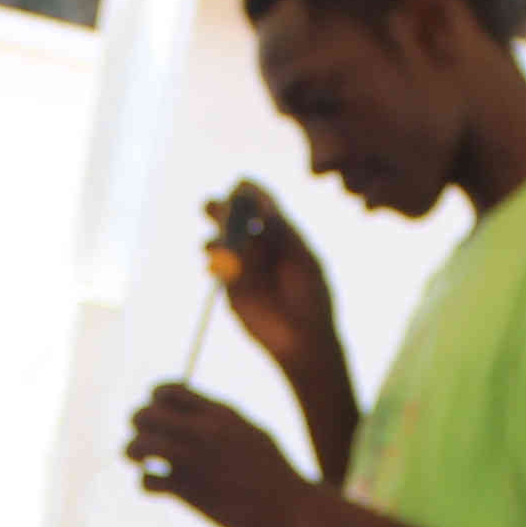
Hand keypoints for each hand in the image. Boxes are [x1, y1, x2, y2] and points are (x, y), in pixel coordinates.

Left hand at [124, 385, 323, 526]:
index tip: (160, 414)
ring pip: (138, 445)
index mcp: (219, 413)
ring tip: (142, 461)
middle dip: (138, 426)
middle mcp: (204, 432)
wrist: (292, 507)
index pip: (167, 390)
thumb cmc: (273, 471)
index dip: (155, 400)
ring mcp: (195, 461)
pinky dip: (145, 483)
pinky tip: (157, 486)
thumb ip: (221, 420)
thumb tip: (195, 411)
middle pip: (145, 414)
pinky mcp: (190, 492)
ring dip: (133, 452)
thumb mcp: (251, 432)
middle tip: (147, 439)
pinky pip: (147, 481)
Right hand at [203, 180, 334, 379]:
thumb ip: (286, 236)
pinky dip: (213, 261)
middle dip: (221, 207)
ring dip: (216, 237)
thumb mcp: (305, 262)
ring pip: (219, 238)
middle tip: (218, 209)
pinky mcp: (229, 284)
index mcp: (280, 230)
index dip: (248, 191)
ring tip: (220, 246)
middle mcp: (257, 242)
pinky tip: (217, 266)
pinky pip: (215, 265)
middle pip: (233, 215)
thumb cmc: (312, 297)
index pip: (260, 200)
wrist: (303, 337)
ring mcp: (241, 262)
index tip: (240, 189)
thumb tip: (265, 209)